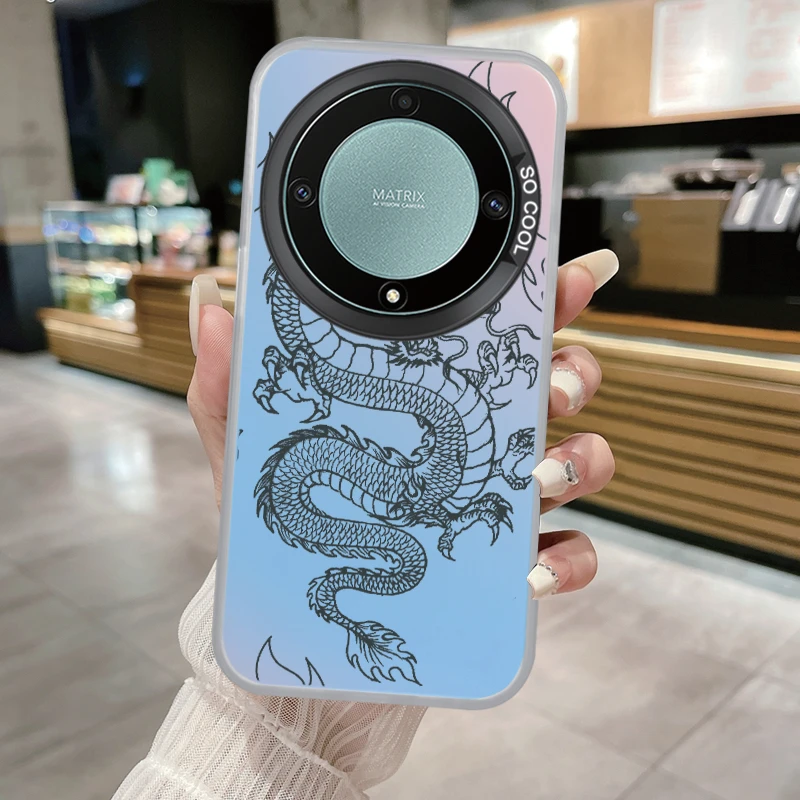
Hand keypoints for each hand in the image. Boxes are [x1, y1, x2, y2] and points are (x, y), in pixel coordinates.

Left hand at [187, 249, 616, 602]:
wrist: (301, 609)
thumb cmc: (291, 519)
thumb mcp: (255, 452)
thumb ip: (231, 386)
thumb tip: (216, 311)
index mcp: (430, 404)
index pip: (494, 338)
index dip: (541, 302)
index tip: (564, 280)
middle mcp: (476, 443)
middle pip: (556, 387)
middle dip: (573, 371)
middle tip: (550, 384)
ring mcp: (499, 502)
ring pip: (579, 463)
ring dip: (582, 459)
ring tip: (541, 473)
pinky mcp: (507, 567)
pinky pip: (566, 557)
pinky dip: (567, 561)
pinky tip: (533, 570)